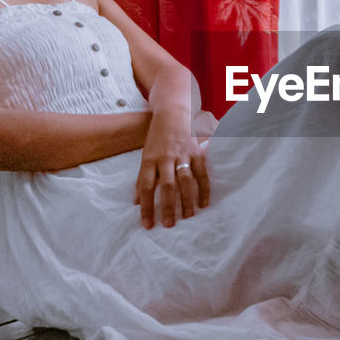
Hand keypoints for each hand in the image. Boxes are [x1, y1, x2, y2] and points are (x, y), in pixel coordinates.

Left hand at [134, 112, 209, 228]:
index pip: (145, 187)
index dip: (146, 207)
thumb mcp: (145, 156)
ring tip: (187, 217)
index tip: (147, 224)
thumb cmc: (157, 139)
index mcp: (149, 160)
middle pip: (166, 186)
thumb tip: (135, 201)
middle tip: (169, 225)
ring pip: (185, 180)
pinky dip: (203, 190)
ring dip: (186, 200)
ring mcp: (183, 154)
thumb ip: (142, 178)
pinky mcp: (197, 152)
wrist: (173, 114)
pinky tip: (203, 204)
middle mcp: (166, 157)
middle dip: (168, 206)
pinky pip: (202, 174)